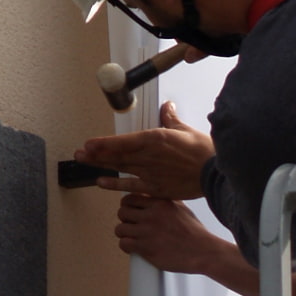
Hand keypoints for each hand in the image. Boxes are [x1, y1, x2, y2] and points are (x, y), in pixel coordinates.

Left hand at [75, 101, 214, 199]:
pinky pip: (131, 186)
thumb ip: (171, 120)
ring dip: (101, 166)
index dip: (103, 143)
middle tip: (80, 153)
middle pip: (117, 155)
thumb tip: (166, 108)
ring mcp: (150, 173)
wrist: (216, 174)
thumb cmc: (204, 152)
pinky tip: (101, 183)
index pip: (123, 141)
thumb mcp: (186, 130)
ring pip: (120, 168)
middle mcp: (148, 156)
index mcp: (155, 138)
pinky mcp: (156, 188)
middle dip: (96, 154)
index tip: (89, 144)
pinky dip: (116, 185)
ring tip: (84, 162)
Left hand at [115, 193, 230, 275]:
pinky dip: (126, 246)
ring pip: (120, 229)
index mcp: (159, 203)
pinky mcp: (145, 247)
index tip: (131, 213)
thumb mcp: (182, 209)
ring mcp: (147, 231)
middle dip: (125, 220)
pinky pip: (124, 243)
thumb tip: (155, 198)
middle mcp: (151, 215)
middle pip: (122, 212)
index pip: (130, 199)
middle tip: (132, 226)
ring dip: (124, 234)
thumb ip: (167, 202)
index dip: (128, 206)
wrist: (203, 252)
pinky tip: (134, 248)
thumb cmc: (195, 233)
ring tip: (132, 238)